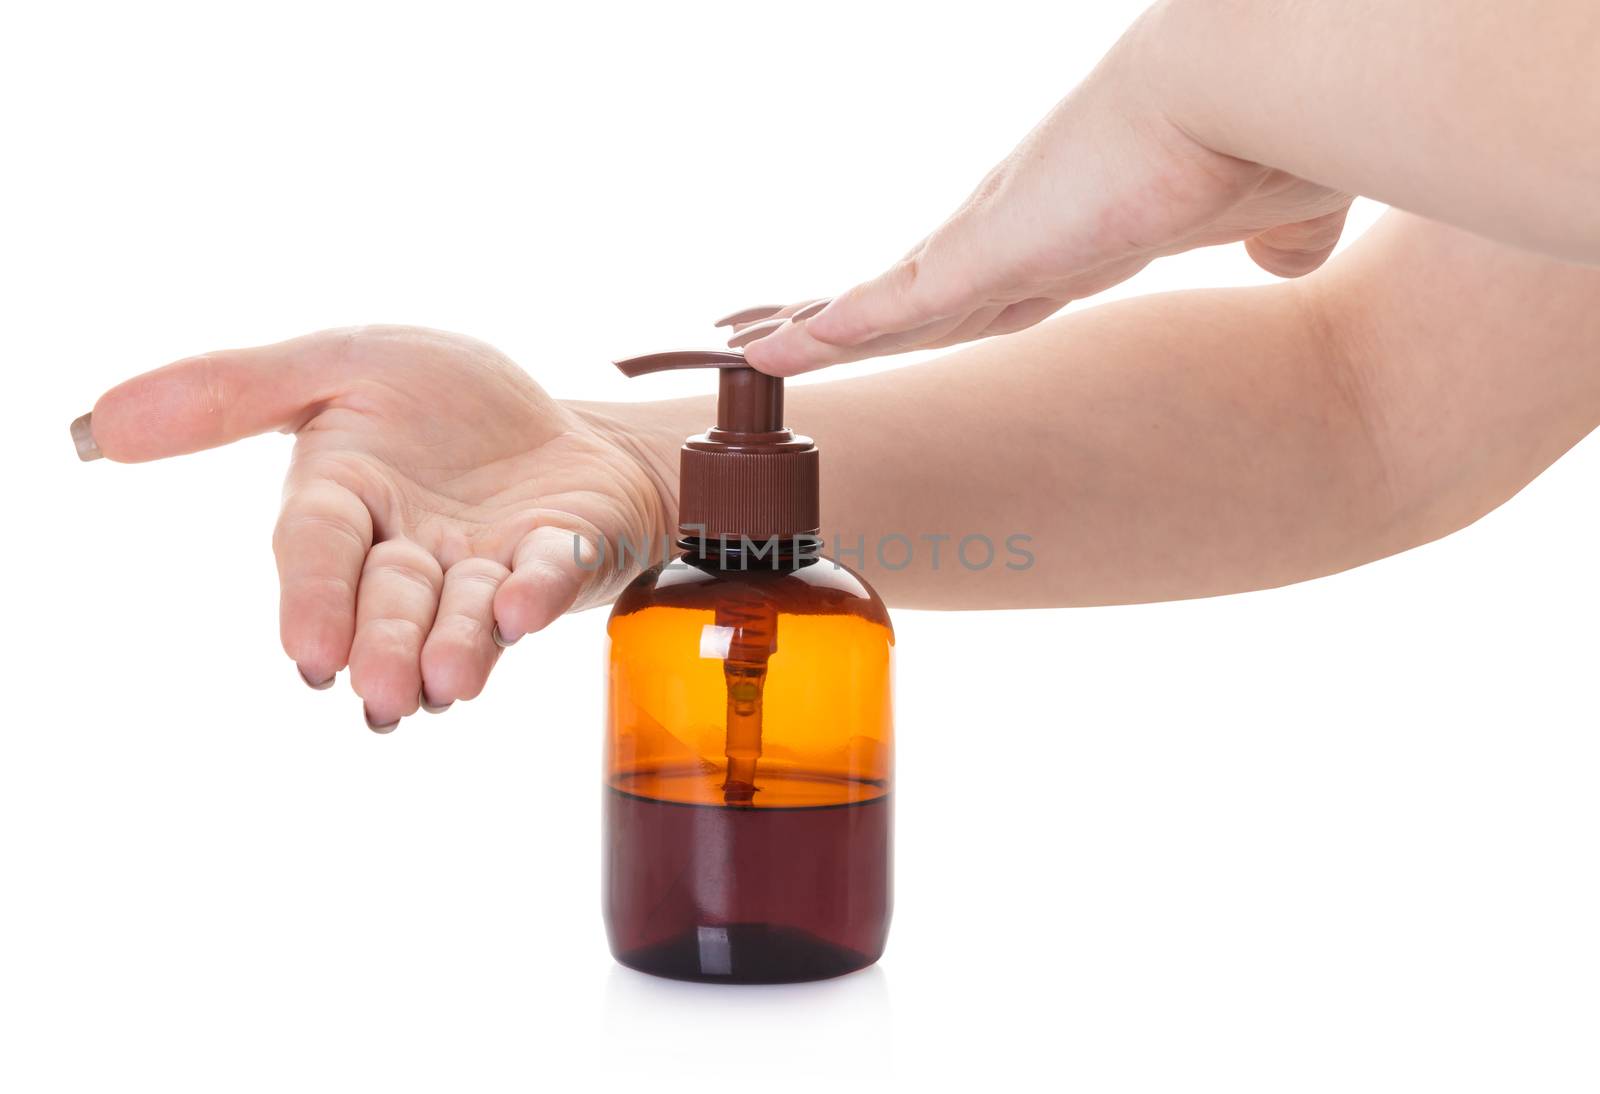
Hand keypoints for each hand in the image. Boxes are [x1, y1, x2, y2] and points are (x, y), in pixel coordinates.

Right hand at [73, 326, 669, 729]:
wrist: (557, 424)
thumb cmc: (444, 403)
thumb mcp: (343, 366)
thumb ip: (234, 392)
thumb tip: (96, 426)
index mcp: (346, 502)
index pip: (316, 549)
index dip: (313, 597)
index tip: (309, 650)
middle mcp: (413, 552)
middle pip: (390, 602)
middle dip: (384, 643)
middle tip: (380, 691)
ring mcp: (489, 565)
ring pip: (466, 612)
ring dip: (458, 644)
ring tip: (448, 680)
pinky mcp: (559, 558)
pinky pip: (549, 575)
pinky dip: (539, 591)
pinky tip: (524, 607)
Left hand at [725, 9, 1351, 375]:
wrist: (1249, 86)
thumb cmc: (1267, 134)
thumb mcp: (1275, 210)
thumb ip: (1272, 240)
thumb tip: (1282, 259)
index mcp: (1078, 233)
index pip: (983, 284)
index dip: (932, 307)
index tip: (892, 317)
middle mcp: (1020, 234)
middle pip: (908, 294)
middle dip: (845, 316)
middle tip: (776, 325)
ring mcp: (991, 243)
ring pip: (874, 305)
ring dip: (812, 329)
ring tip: (740, 343)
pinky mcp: (977, 257)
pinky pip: (875, 311)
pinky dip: (818, 337)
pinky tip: (761, 353)